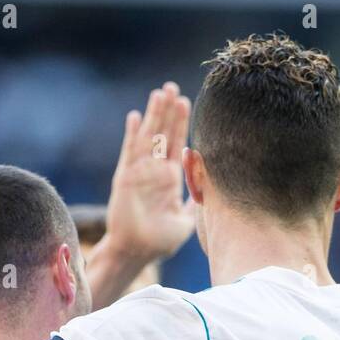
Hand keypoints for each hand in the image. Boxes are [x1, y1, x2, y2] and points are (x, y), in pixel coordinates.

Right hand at [102, 81, 195, 264]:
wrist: (137, 252)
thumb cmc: (160, 240)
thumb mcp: (187, 220)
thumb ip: (197, 202)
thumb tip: (213, 191)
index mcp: (170, 178)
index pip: (177, 144)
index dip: (181, 124)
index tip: (187, 102)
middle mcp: (155, 171)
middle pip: (163, 134)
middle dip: (169, 112)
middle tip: (173, 87)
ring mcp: (140, 172)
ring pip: (148, 137)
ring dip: (153, 115)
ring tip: (160, 93)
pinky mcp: (126, 177)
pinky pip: (130, 152)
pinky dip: (132, 135)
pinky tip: (134, 117)